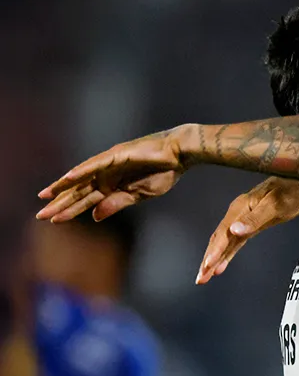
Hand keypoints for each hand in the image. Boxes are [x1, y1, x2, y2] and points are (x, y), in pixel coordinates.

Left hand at [36, 127, 190, 222]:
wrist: (180, 155)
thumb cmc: (164, 172)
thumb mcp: (139, 195)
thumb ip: (117, 204)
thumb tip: (95, 217)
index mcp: (114, 185)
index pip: (86, 200)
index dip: (70, 210)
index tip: (53, 221)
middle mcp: (107, 174)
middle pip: (79, 191)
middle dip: (60, 203)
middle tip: (40, 216)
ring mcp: (110, 163)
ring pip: (82, 178)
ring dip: (64, 187)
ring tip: (45, 198)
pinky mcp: (117, 155)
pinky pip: (95, 164)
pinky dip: (81, 171)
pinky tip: (68, 179)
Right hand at [196, 178, 298, 283]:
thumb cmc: (291, 190)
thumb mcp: (275, 205)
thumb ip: (254, 219)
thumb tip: (234, 230)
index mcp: (241, 207)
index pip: (224, 233)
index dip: (215, 250)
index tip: (208, 265)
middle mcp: (238, 213)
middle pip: (219, 239)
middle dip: (208, 259)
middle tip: (200, 278)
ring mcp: (242, 218)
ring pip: (224, 242)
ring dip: (213, 259)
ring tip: (204, 277)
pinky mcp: (250, 224)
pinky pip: (234, 242)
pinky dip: (226, 254)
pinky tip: (220, 265)